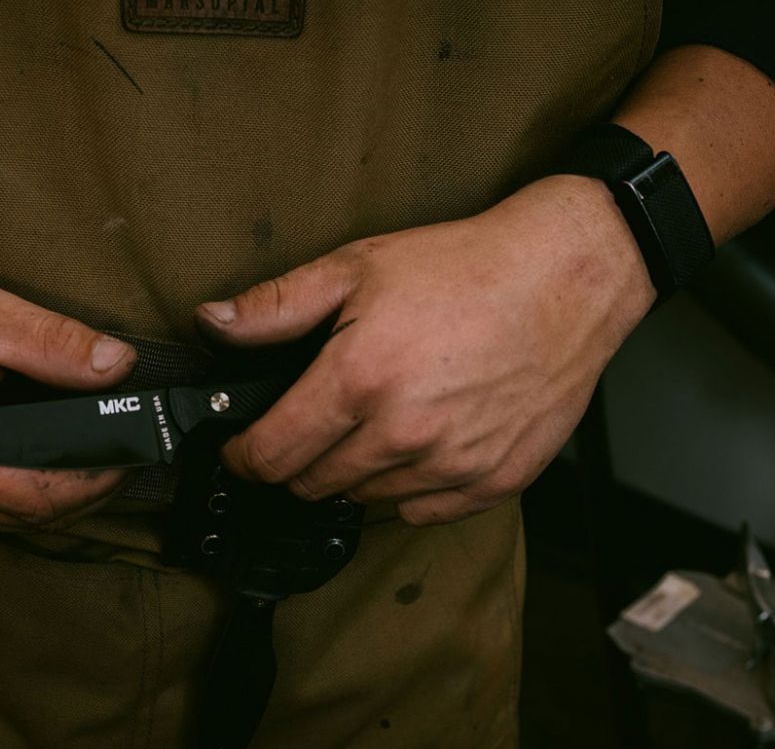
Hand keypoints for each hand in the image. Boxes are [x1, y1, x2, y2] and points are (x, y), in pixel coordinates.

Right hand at [0, 235, 136, 531]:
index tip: (135, 452)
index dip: (94, 481)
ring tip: (91, 457)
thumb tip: (116, 365)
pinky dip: (8, 489)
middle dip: (79, 494)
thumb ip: (51, 341)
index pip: (35, 496)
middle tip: (125, 456)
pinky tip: (33, 458)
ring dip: (45, 497)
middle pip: (17, 516)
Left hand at [196, 177, 653, 525]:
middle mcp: (402, 434)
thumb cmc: (462, 266)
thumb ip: (277, 304)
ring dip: (352, 471)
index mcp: (358, 380)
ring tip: (368, 419)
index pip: (272, 455)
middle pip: (314, 484)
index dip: (243, 455)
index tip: (240, 447)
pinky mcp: (493, 483)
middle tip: (308, 420)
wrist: (562, 280)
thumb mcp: (357, 265)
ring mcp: (451, 465)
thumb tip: (212, 322)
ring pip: (366, 500)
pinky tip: (414, 438)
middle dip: (296, 459)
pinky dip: (405, 485)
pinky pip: (421, 510)